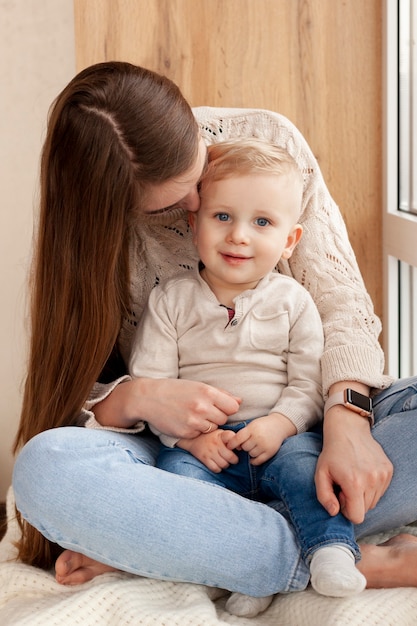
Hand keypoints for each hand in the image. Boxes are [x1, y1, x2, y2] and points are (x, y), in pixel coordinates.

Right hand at [94, 377, 240, 437]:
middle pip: (224, 419)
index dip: (227, 408)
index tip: (218, 406)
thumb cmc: (175, 390)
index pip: (232, 407)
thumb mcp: (197, 386)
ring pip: (213, 428)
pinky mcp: (186, 433)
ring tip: (193, 416)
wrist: (148, 398)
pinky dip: (195, 431)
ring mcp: (194, 422)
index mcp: (207, 392)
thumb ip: (220, 394)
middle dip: (216, 417)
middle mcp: (202, 407)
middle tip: (203, 411)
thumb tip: (239, 402)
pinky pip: (199, 435)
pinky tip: (184, 422)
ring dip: (206, 425)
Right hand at [178, 429, 238, 471]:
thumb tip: (240, 447)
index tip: (238, 448)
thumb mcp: (220, 433)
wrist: (193, 439)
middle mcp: (216, 443)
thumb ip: (231, 437)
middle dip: (234, 460)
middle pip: (231, 457)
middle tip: (232, 459)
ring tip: (224, 461)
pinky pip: (216, 469)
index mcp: (221, 435)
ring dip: (226, 465)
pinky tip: (218, 465)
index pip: (232, 438)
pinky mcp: (204, 459)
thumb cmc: (210, 436)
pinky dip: (218, 469)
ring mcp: (210, 452)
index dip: (237, 445)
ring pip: (224, 464)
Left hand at [226, 413, 296, 465]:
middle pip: (244, 447)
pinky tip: (254, 456)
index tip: (229, 446)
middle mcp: (258, 437)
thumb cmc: (262, 425)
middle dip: (244, 446)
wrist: (280, 425)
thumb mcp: (252, 425)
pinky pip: (258, 461)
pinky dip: (254, 460)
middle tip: (249, 442)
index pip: (238, 438)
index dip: (232, 444)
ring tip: (255, 446)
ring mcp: (265, 445)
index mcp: (253, 429)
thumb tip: (235, 447)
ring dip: (251, 451)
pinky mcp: (270, 452)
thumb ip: (243, 434)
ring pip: (251, 454)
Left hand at [315, 406, 392, 522]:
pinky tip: (362, 472)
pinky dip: (372, 486)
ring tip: (353, 477)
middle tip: (345, 483)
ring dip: (363, 494)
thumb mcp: (320, 474)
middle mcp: (372, 480)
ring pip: (374, 501)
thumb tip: (335, 512)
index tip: (340, 494)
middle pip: (365, 510)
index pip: (357, 517)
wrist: (348, 429)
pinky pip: (381, 490)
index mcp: (354, 483)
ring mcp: (383, 475)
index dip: (346, 509)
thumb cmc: (332, 453)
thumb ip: (324, 497)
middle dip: (354, 501)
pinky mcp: (389, 470)